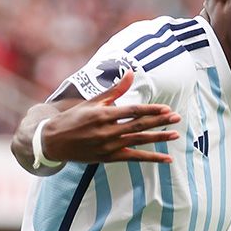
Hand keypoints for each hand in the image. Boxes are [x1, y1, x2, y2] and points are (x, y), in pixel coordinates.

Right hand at [41, 69, 180, 163]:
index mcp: (103, 114)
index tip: (166, 108)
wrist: (54, 141)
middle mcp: (107, 130)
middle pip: (139, 125)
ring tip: (175, 135)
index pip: (132, 111)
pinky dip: (151, 158)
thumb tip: (130, 72)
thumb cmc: (74, 118)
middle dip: (160, 122)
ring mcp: (109, 145)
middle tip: (177, 118)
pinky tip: (167, 158)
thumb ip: (115, 89)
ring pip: (139, 141)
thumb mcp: (93, 101)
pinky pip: (135, 158)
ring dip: (159, 138)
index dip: (150, 110)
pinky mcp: (109, 157)